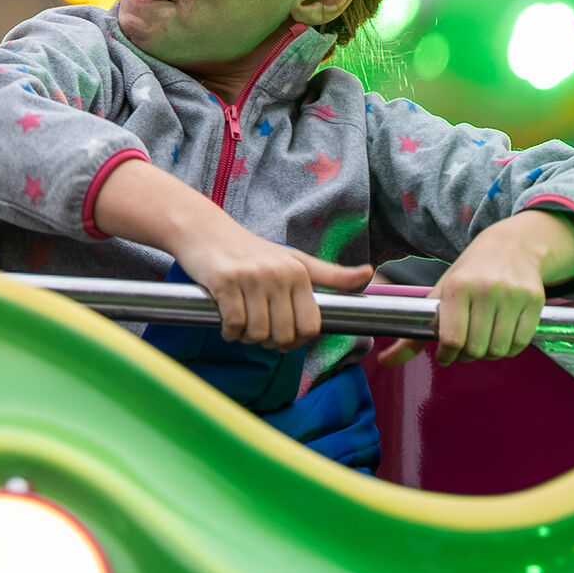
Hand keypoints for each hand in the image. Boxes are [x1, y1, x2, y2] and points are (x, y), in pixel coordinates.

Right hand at [87, 158, 372, 348]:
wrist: (204, 231)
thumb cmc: (250, 251)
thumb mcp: (294, 260)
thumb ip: (331, 275)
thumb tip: (369, 274)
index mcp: (300, 272)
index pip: (311, 327)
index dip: (295, 341)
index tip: (280, 335)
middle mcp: (280, 273)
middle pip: (284, 335)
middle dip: (268, 341)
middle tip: (256, 329)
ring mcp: (252, 276)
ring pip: (258, 333)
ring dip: (245, 337)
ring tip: (239, 322)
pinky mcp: (226, 281)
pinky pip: (233, 324)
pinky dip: (228, 330)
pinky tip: (224, 318)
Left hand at [378, 210, 573, 366]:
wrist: (511, 246)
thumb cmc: (469, 274)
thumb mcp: (439, 294)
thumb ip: (412, 333)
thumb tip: (385, 362)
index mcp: (457, 287)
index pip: (452, 339)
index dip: (448, 355)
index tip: (446, 354)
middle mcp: (485, 289)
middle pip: (477, 348)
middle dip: (468, 355)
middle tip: (466, 347)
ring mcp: (512, 295)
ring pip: (500, 349)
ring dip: (490, 353)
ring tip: (484, 340)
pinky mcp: (535, 300)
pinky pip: (521, 343)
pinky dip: (510, 348)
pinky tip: (502, 336)